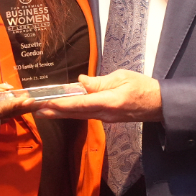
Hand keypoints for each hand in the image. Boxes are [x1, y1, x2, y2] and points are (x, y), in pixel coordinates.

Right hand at [0, 76, 27, 131]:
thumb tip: (7, 88)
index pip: (0, 108)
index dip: (16, 105)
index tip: (29, 100)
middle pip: (5, 115)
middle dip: (21, 108)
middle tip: (36, 100)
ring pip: (1, 118)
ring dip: (13, 110)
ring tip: (26, 100)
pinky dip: (4, 112)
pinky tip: (11, 104)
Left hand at [31, 70, 162, 122]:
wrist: (160, 105)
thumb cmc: (144, 87)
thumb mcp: (122, 77)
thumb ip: (100, 81)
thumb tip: (80, 82)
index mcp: (109, 102)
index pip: (80, 103)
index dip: (62, 103)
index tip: (46, 102)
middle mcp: (105, 114)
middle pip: (75, 112)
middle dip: (54, 111)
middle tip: (35, 109)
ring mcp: (106, 118)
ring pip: (79, 115)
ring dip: (60, 112)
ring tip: (42, 110)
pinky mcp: (107, 118)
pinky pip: (86, 114)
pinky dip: (72, 111)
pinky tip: (62, 109)